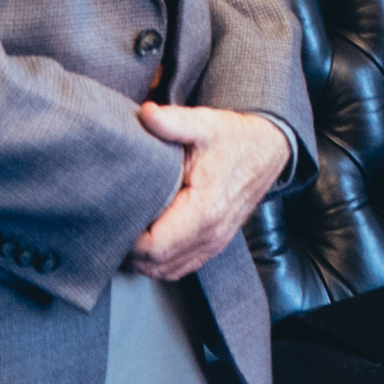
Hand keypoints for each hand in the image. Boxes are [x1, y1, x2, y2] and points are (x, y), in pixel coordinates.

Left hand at [127, 105, 289, 280]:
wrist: (268, 149)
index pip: (154, 246)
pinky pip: (180, 268)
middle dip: (129, 250)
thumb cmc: (234, 139)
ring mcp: (214, 242)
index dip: (127, 239)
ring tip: (129, 232)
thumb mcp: (205, 124)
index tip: (115, 217)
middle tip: (115, 223)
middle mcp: (211, 233)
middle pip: (155, 263)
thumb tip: (146, 113)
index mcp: (204, 209)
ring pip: (166, 270)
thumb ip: (174, 122)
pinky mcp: (215, 244)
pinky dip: (160, 263)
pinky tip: (149, 243)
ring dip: (143, 259)